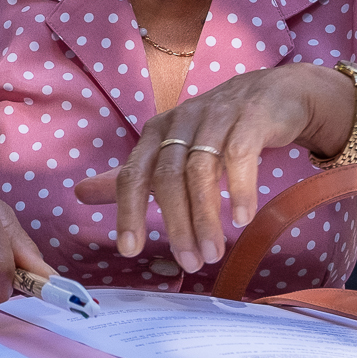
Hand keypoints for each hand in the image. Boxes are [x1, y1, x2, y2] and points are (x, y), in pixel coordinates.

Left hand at [74, 64, 354, 271]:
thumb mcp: (171, 150)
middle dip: (175, 224)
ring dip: (206, 217)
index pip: (132, 174)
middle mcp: (180, 122)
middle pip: (167, 176)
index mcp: (155, 133)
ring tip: (213, 252)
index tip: (129, 250)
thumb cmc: (217, 129)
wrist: (277, 94)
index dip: (127, 212)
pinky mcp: (251, 118)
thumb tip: (79, 193)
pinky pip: (240, 155)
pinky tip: (241, 219)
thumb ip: (133, 175)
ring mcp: (215, 117)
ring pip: (201, 171)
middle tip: (188, 262)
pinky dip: (239, 189)